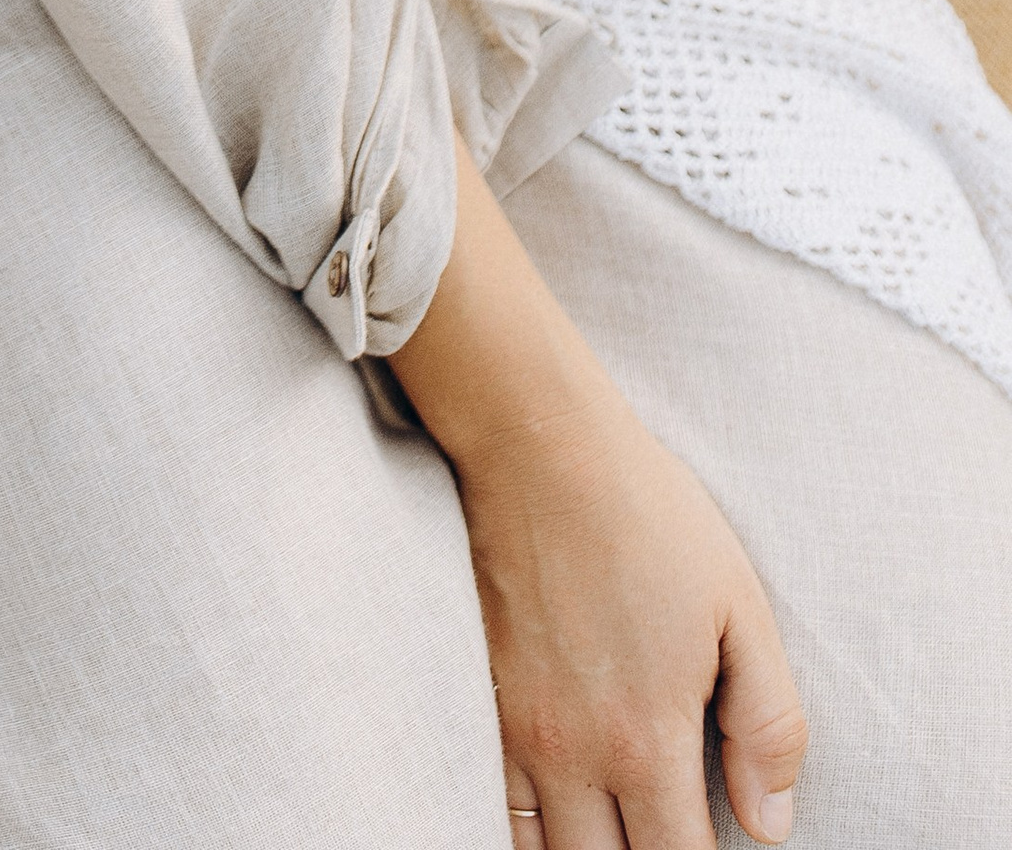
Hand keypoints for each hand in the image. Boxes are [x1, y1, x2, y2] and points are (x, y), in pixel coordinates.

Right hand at [392, 149, 805, 848]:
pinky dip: (526, 836)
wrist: (538, 443)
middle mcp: (576, 752)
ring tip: (617, 835)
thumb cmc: (649, 516)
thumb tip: (772, 825)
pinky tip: (558, 827)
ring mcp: (517, 730)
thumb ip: (767, 726)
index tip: (713, 849)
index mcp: (649, 739)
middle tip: (669, 833)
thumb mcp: (741, 609)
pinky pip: (496, 809)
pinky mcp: (480, 699)